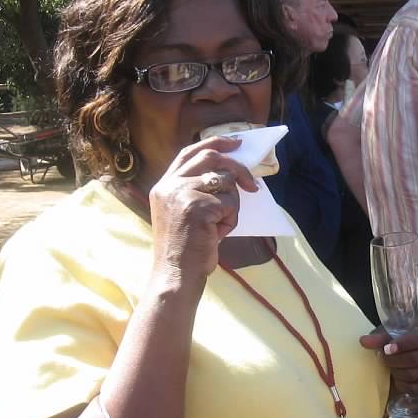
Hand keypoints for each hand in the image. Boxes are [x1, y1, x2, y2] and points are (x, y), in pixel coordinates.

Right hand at [148, 136, 257, 280]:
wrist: (176, 274)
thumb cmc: (187, 248)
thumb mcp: (185, 212)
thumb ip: (198, 190)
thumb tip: (231, 174)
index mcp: (164, 185)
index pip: (190, 152)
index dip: (215, 143)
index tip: (236, 143)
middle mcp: (170, 185)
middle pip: (211, 157)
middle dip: (237, 168)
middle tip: (253, 184)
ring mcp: (182, 193)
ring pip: (225, 183)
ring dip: (232, 206)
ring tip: (219, 226)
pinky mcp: (197, 206)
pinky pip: (230, 204)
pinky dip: (231, 220)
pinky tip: (217, 234)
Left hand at [359, 318, 417, 395]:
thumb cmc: (412, 336)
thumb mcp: (399, 332)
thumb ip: (383, 337)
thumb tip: (363, 341)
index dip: (403, 345)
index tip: (386, 349)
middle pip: (417, 358)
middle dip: (396, 360)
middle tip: (384, 358)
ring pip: (417, 374)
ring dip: (399, 372)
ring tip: (391, 367)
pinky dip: (405, 385)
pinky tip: (398, 379)